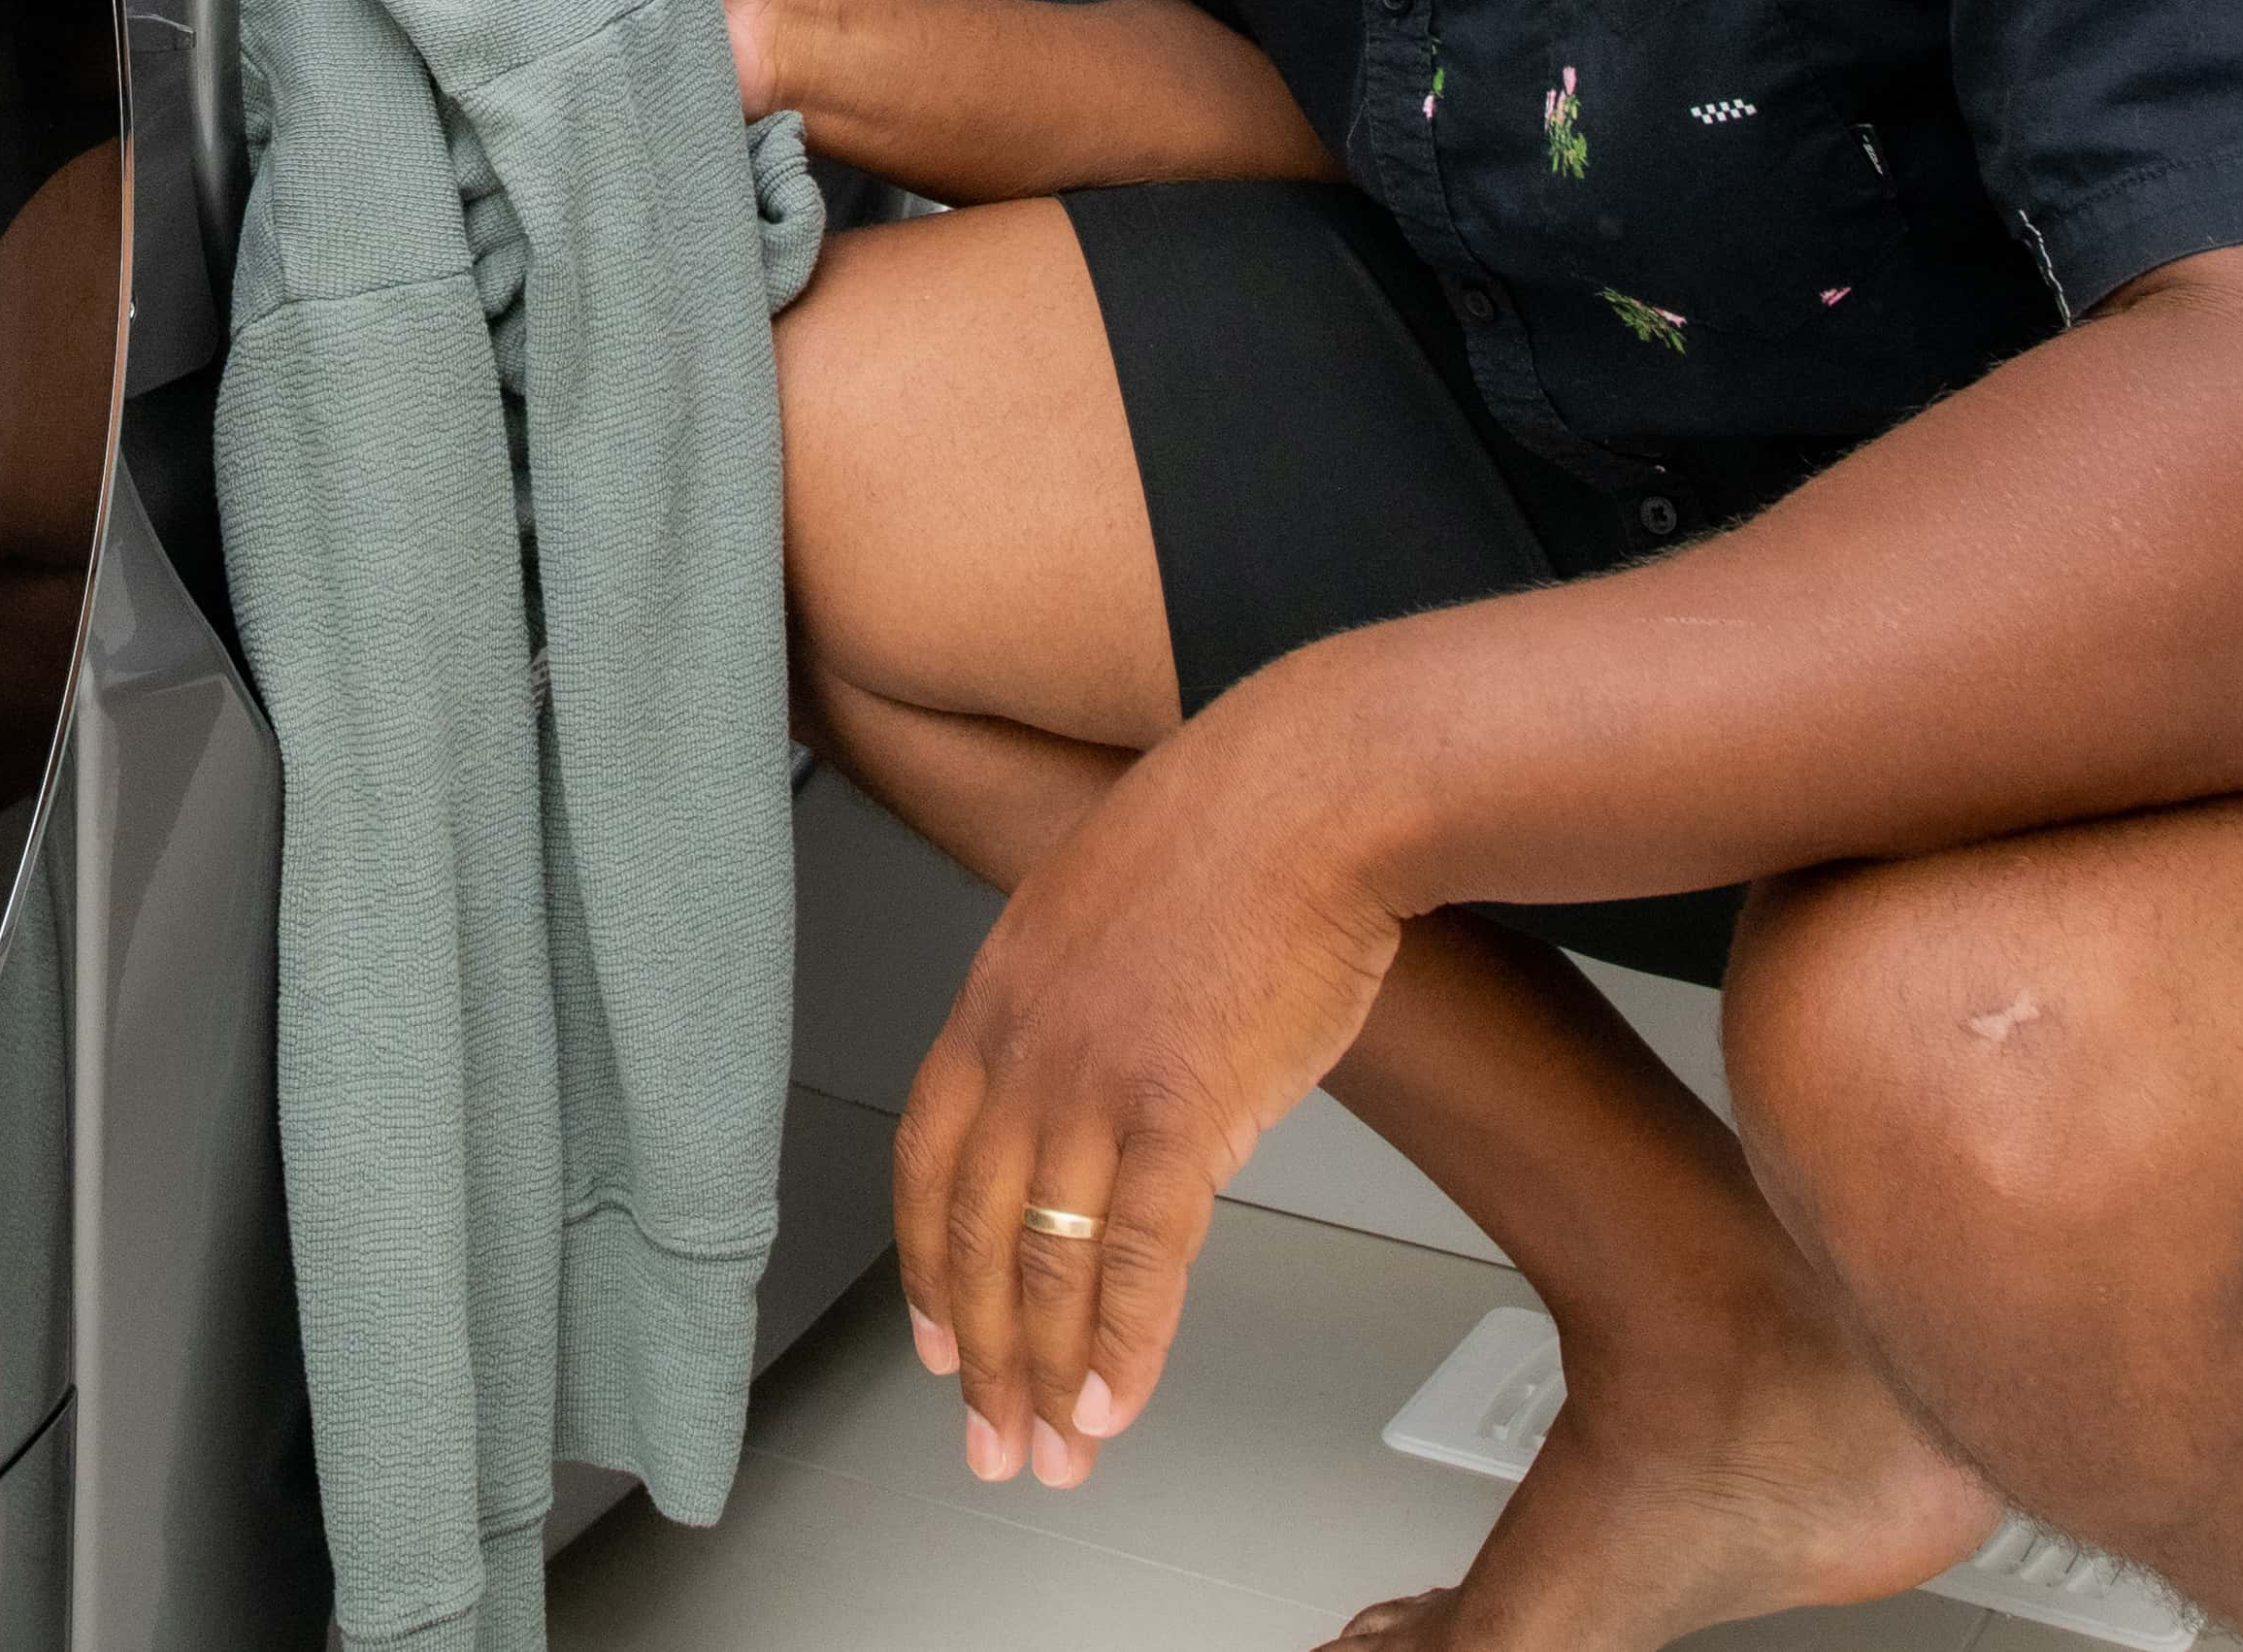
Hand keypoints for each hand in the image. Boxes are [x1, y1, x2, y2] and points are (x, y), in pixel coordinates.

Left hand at [891, 693, 1404, 1486]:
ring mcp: (1096, 1079)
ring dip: (1045, 1375)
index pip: (928, 1159)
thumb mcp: (1107, 897)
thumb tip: (1094, 1061)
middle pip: (974, 1232)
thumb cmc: (1239, 830)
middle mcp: (1026, 1043)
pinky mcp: (1180, 1108)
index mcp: (999, 990)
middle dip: (980, 1356)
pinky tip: (1116, 1404)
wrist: (1314, 789)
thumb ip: (1079, 993)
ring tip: (1054, 1453)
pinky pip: (1136, 1258)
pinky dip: (1124, 1347)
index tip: (938, 1337)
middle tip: (990, 1439)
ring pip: (1043, 1262)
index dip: (928, 1264)